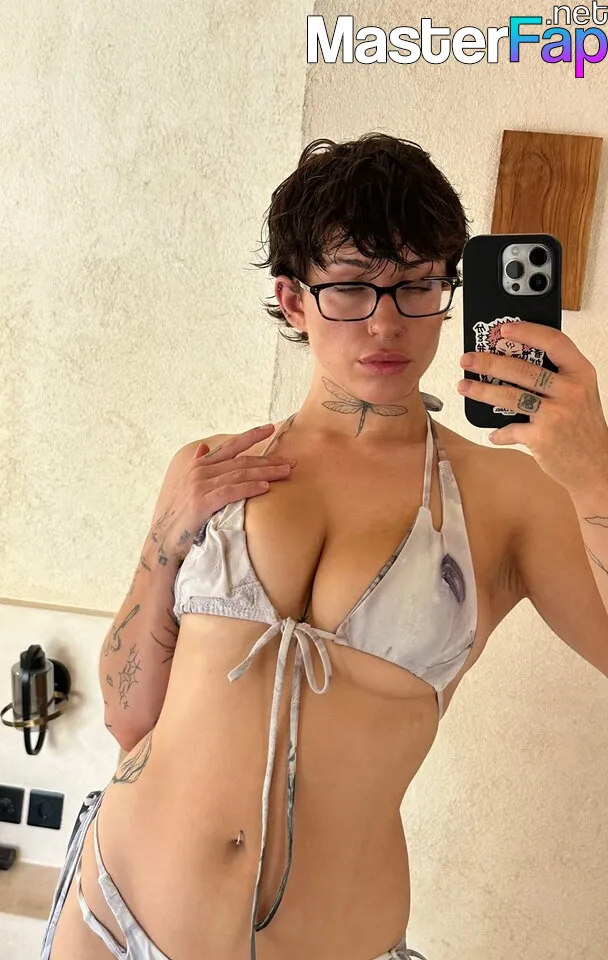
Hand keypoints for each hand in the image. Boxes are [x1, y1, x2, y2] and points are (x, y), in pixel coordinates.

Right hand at [154, 424, 295, 561]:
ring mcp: (200, 485)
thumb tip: (205, 448)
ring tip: (285, 472)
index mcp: (199, 465)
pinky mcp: (202, 502)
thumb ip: (198, 466)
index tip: (270, 428)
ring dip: (266, 473)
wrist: (165, 539)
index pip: (230, 446)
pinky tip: (266, 488)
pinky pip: (232, 491)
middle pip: (241, 461)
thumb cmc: (181, 515)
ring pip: (240, 474)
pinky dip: (250, 488)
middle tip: (291, 461)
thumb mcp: (188, 486)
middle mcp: (200, 471)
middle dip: (268, 461)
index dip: (251, 435)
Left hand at [457, 320, 607, 493]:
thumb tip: (513, 362)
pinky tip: (494, 434)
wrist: (596, 465)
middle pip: (523, 369)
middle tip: (468, 359)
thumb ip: (557, 377)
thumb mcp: (581, 393)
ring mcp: (556, 414)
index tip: (503, 330)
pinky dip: (500, 433)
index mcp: (580, 373)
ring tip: (464, 386)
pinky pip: (511, 429)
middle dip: (489, 362)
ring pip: (510, 396)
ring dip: (482, 391)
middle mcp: (570, 390)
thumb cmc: (583, 427)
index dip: (527, 332)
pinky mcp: (543, 437)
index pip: (554, 342)